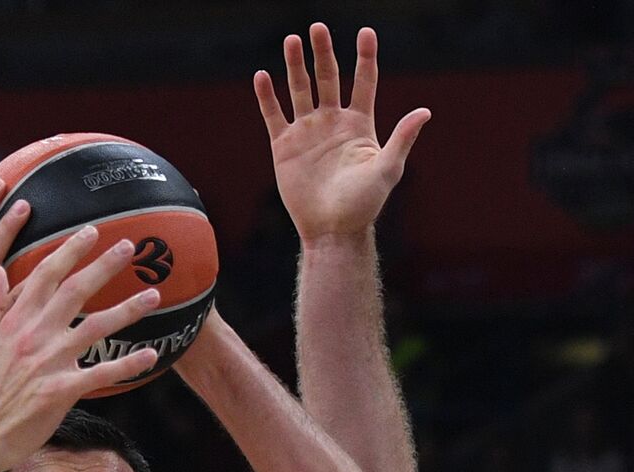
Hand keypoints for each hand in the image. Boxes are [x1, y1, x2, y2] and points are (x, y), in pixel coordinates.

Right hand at [0, 227, 159, 471]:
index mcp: (13, 321)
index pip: (45, 275)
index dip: (70, 250)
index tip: (90, 231)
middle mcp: (34, 336)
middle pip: (75, 291)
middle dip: (104, 265)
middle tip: (129, 245)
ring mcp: (49, 363)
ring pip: (95, 327)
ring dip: (127, 309)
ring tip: (154, 295)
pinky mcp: (61, 391)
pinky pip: (100, 374)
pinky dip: (127, 364)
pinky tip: (151, 355)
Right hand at [256, 24, 429, 241]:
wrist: (331, 228)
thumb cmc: (364, 203)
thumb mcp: (388, 169)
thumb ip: (403, 138)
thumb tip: (424, 111)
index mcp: (360, 124)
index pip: (364, 81)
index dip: (365, 57)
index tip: (365, 33)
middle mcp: (332, 122)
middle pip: (328, 78)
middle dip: (323, 53)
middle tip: (318, 28)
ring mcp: (307, 132)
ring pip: (300, 90)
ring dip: (295, 66)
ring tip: (291, 40)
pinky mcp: (284, 147)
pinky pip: (274, 115)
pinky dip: (267, 96)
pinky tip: (262, 76)